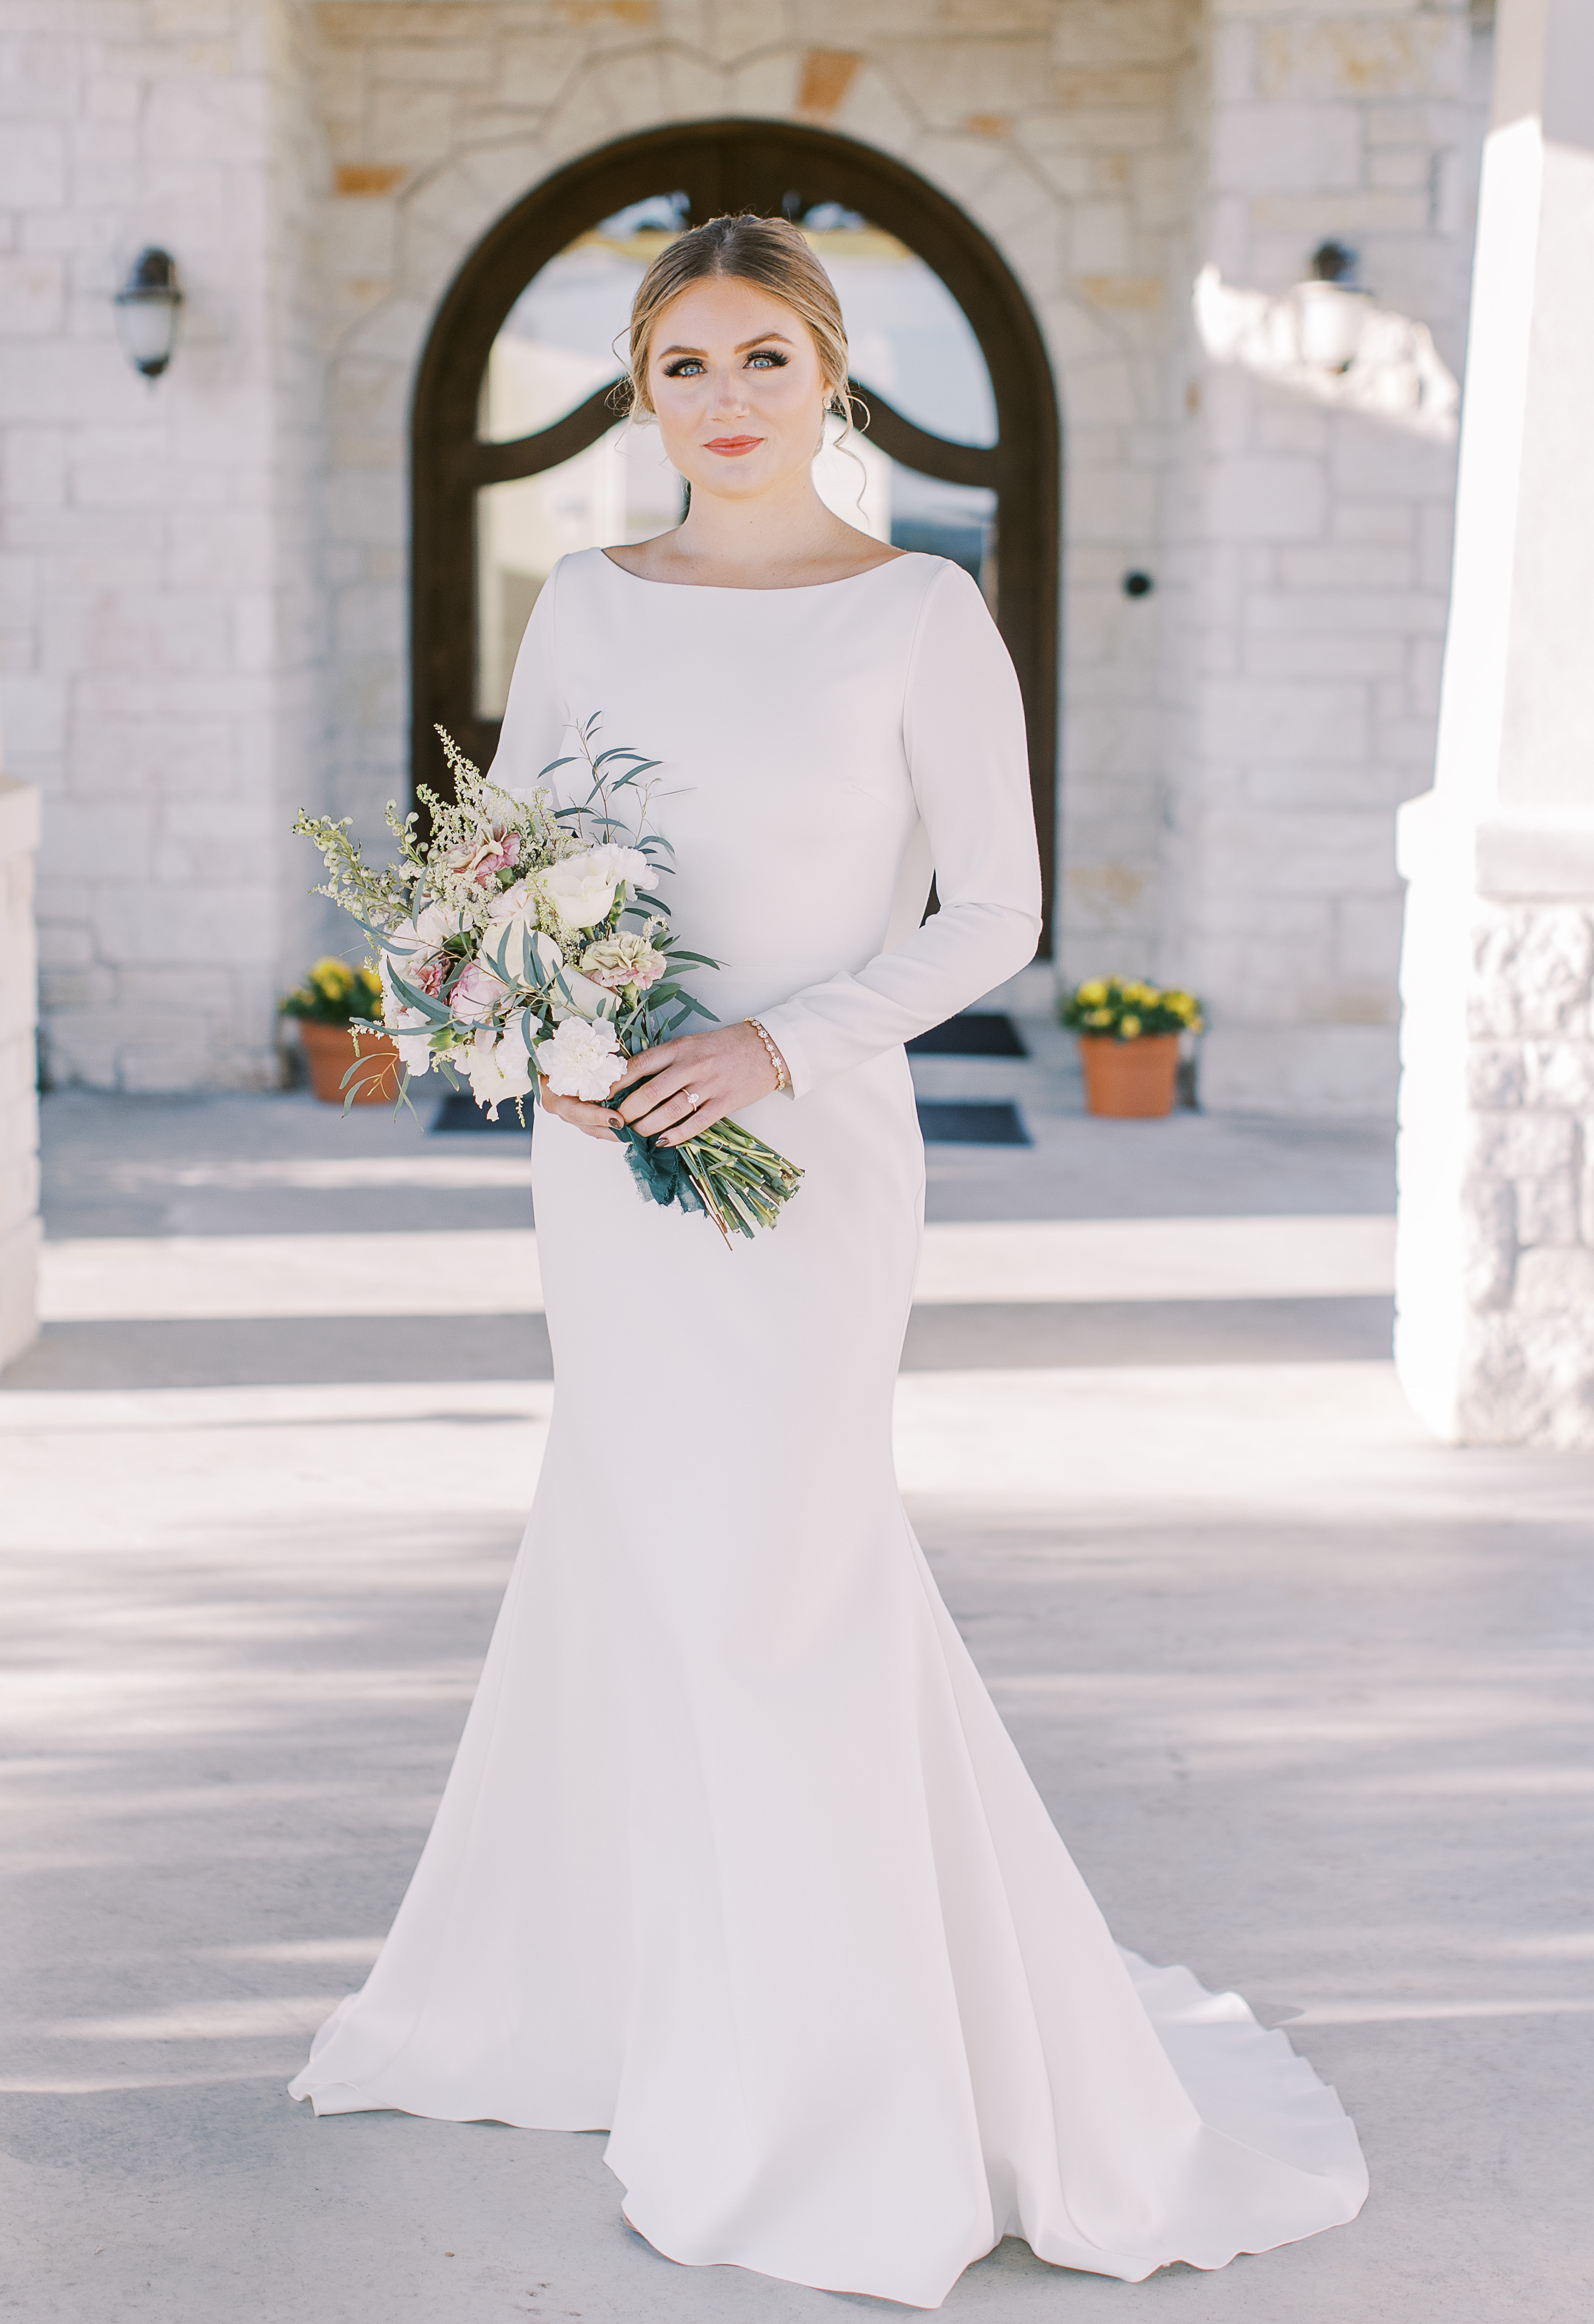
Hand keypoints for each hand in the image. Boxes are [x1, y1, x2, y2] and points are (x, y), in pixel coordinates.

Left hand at [614, 1022, 780, 1146]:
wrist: (768, 1048)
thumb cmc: (726, 1046)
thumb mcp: (692, 1043)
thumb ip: (666, 1059)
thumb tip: (633, 1079)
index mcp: (681, 1047)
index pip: (640, 1064)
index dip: (617, 1081)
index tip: (602, 1093)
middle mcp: (693, 1065)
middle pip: (651, 1092)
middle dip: (628, 1110)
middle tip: (616, 1120)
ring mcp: (709, 1086)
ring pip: (670, 1111)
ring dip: (648, 1126)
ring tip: (635, 1135)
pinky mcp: (725, 1104)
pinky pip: (696, 1124)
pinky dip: (676, 1135)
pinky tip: (662, 1141)